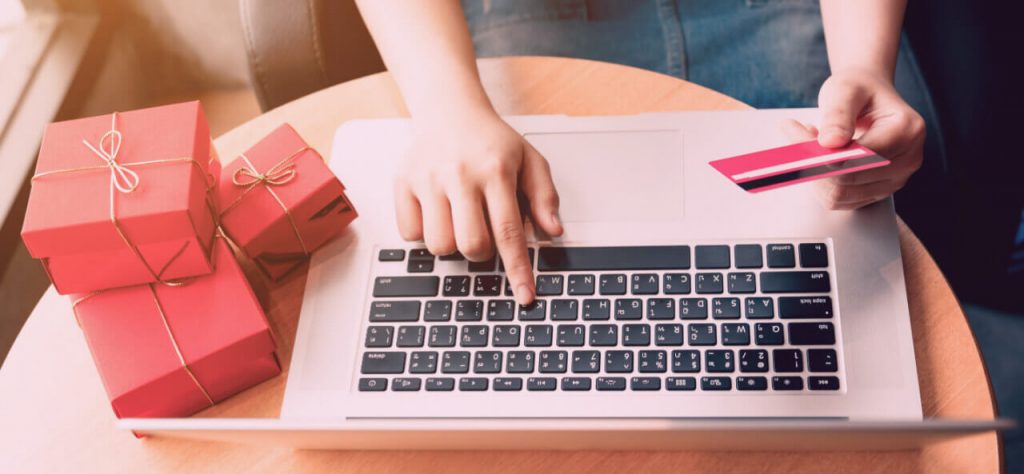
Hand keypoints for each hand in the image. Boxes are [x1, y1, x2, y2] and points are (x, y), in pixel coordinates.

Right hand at [394, 107, 562, 304]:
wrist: (450, 110)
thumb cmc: (492, 141)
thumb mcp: (530, 160)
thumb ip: (544, 196)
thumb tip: (553, 231)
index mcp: (495, 171)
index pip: (509, 232)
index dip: (518, 269)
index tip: (525, 296)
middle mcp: (459, 175)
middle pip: (471, 245)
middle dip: (482, 252)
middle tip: (484, 231)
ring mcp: (427, 180)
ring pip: (439, 245)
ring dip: (453, 244)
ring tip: (460, 219)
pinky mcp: (403, 184)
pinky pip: (410, 234)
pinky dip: (424, 233)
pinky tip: (437, 212)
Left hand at [783, 68, 924, 209]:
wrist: (868, 94)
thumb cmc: (859, 89)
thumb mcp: (845, 89)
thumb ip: (838, 114)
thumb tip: (830, 143)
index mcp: (907, 132)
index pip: (857, 156)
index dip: (819, 150)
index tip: (792, 129)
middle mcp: (907, 160)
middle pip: (846, 180)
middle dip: (811, 161)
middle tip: (792, 133)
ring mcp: (894, 180)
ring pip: (839, 195)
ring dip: (813, 172)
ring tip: (808, 141)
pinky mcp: (877, 191)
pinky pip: (838, 200)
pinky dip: (819, 181)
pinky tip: (818, 157)